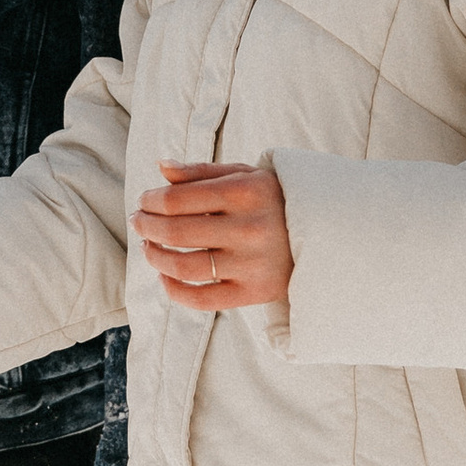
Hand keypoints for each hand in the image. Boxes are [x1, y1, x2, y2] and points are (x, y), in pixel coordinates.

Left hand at [131, 160, 293, 315]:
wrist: (327, 234)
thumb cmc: (276, 200)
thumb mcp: (246, 175)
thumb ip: (201, 172)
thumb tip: (160, 167)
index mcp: (245, 192)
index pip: (177, 199)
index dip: (151, 201)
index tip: (144, 201)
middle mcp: (249, 228)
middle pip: (176, 231)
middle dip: (146, 226)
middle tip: (138, 221)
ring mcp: (251, 264)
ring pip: (183, 266)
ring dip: (155, 256)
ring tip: (148, 247)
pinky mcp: (254, 293)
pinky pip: (202, 298)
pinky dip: (174, 289)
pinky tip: (165, 275)